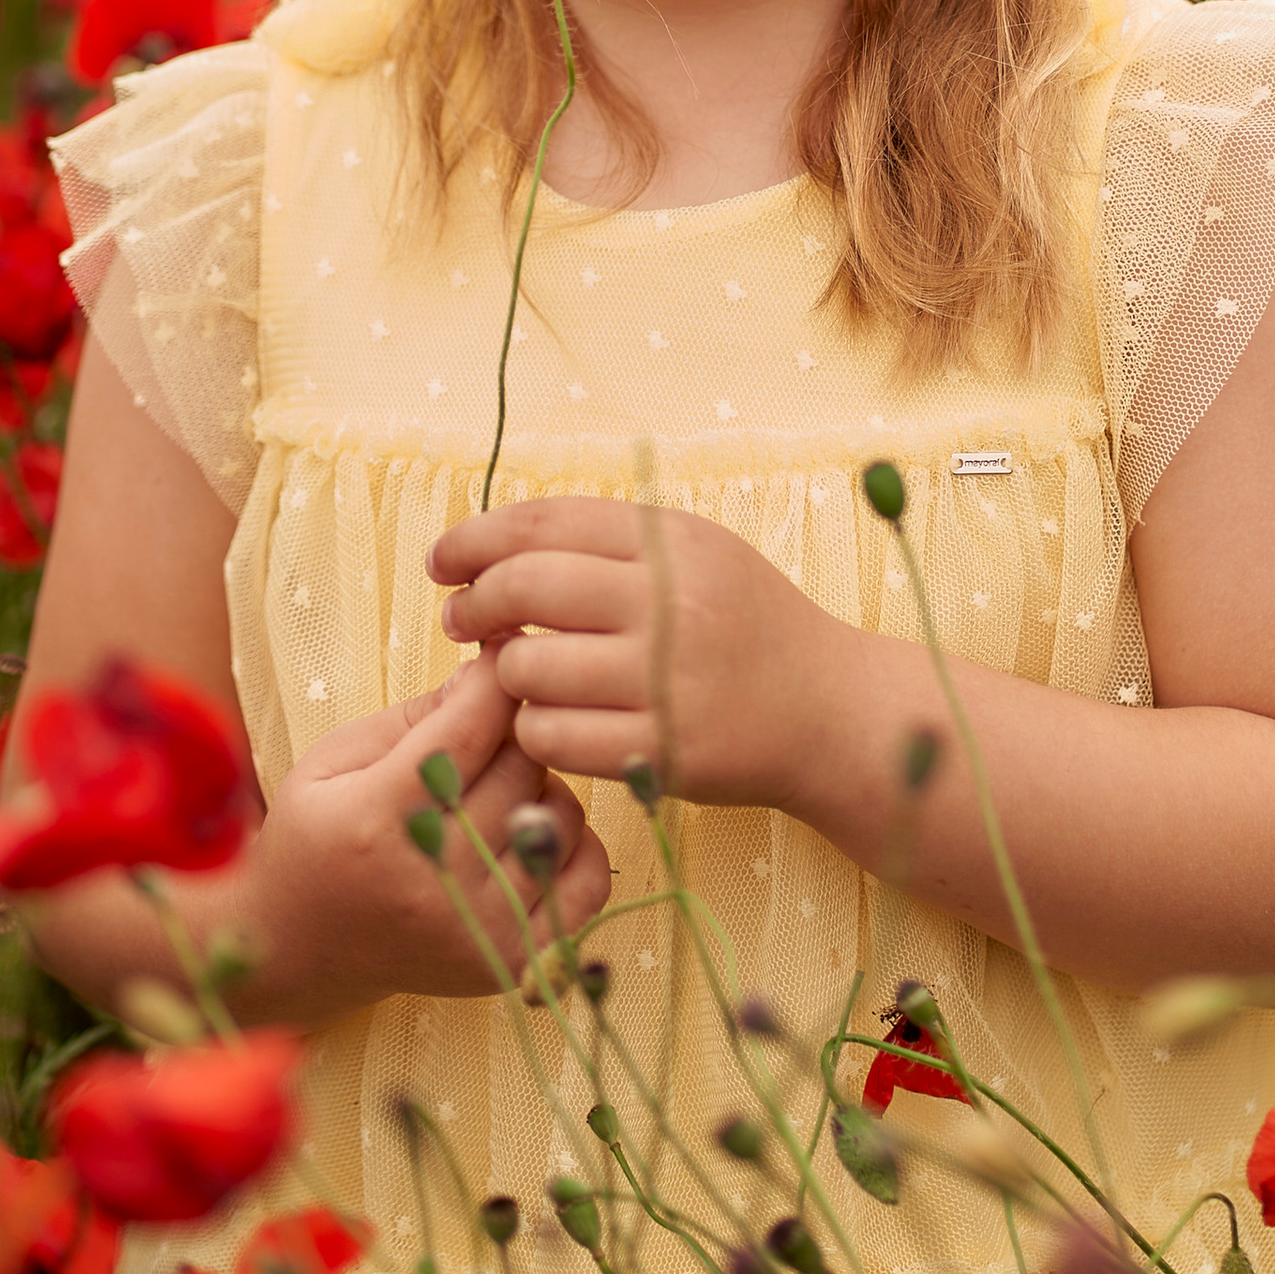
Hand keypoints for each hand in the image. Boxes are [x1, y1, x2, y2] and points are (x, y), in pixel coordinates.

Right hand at [241, 651, 612, 1023]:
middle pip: (522, 765)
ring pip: (561, 815)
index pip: (472, 725)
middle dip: (516, 730)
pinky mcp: (508, 962)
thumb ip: (415, 715)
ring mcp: (475, 927)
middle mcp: (432, 879)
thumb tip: (494, 671)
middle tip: (492, 729)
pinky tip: (534, 833)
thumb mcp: (335, 760)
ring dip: (543, 788)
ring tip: (501, 790)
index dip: (496, 678)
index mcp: (376, 820)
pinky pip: (588, 884)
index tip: (504, 655)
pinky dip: (574, 845)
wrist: (297, 949)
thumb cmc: (315, 839)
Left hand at [427, 499, 846, 810]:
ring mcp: (669, 680)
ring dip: (504, 671)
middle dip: (473, 602)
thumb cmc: (748, 628)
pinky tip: (549, 720)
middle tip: (461, 618)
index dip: (475, 538)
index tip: (443, 559)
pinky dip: (533, 728)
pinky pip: (552, 735)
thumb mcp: (698, 556)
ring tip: (519, 673)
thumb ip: (610, 544)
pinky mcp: (663, 750)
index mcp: (674, 543)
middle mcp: (672, 603)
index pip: (545, 523)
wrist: (831, 709)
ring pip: (527, 667)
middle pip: (525, 587)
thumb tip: (494, 550)